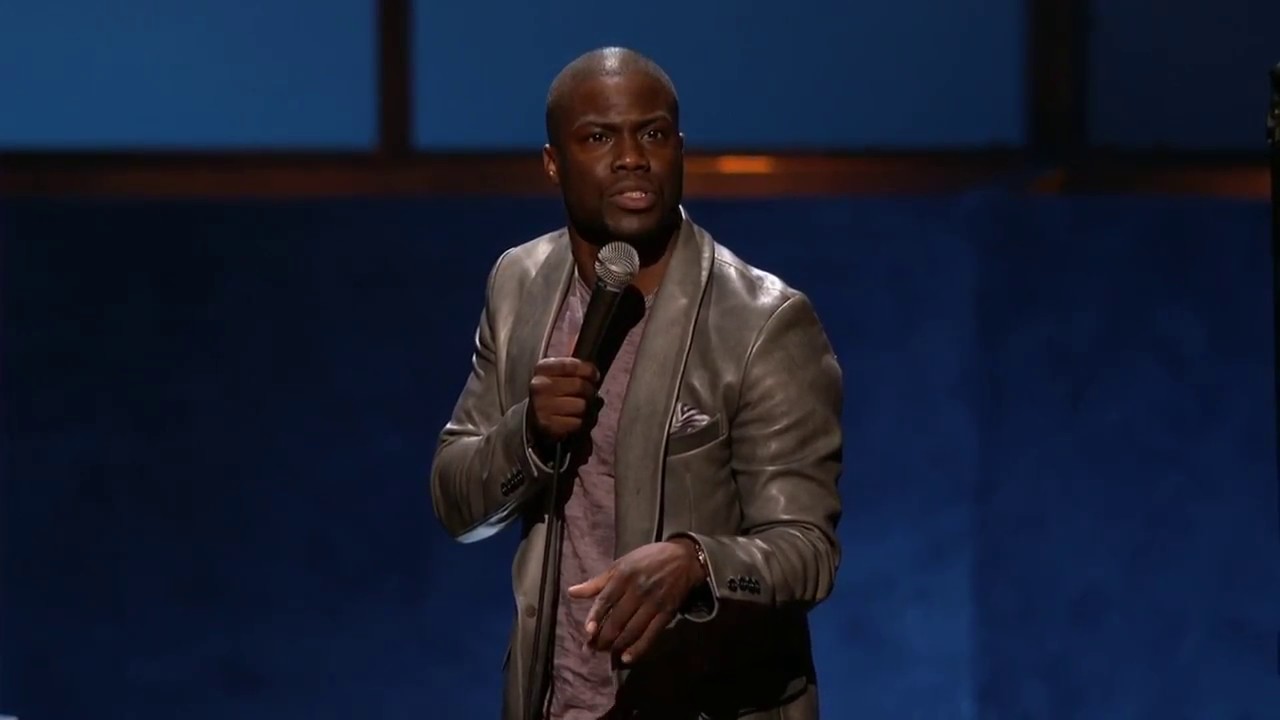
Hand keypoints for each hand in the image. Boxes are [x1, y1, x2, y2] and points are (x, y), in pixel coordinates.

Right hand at [527, 357, 599, 451]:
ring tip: (579, 410)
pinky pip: (578, 422)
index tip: (594, 377)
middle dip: (589, 392)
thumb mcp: (560, 375)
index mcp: (543, 368)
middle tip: (586, 396)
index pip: (574, 366)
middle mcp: (539, 385)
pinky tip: (573, 420)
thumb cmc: (554, 393)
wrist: (535, 418)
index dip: (590, 371)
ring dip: (586, 410)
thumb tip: (595, 376)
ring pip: (581, 405)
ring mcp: (542, 406)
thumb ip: (578, 370)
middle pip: (580, 386)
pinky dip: (580, 423)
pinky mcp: (548, 425)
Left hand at [567, 538, 706, 663]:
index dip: (595, 618)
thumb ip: (597, 582)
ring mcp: (653, 603)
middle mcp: (638, 590)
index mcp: (623, 576)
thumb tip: (571, 592)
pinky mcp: (667, 613)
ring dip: (617, 645)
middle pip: (616, 620)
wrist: (684, 558)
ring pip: (631, 630)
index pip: (605, 601)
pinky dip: (638, 649)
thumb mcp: (621, 564)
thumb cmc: (648, 560)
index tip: (587, 632)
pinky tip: (627, 658)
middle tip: (592, 649)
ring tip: (606, 654)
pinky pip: (651, 635)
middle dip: (602, 638)